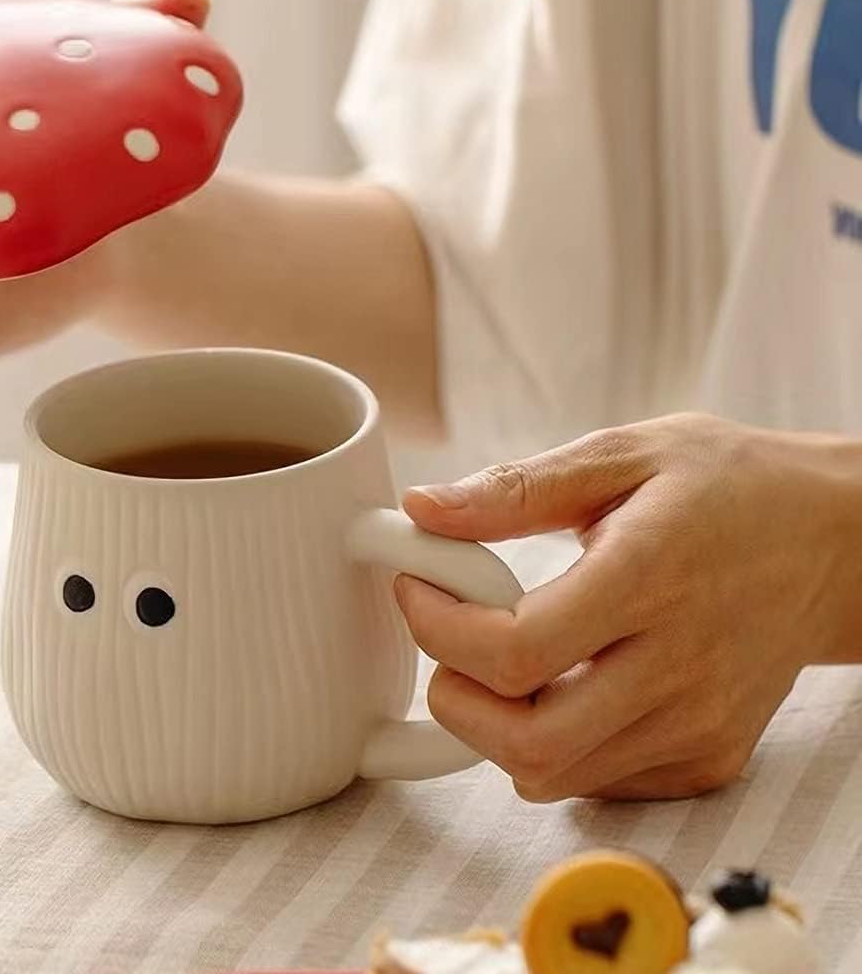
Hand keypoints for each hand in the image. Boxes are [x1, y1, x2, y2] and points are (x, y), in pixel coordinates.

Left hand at [398, 414, 861, 801]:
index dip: (440, 629)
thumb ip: (518, 488)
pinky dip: (554, 746)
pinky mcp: (711, 756)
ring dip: (496, 727)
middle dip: (455, 701)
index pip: (517, 650)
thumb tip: (423, 508)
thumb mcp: (624, 455)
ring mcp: (701, 723)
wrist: (833, 542)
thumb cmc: (728, 486)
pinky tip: (560, 685)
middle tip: (446, 645)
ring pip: (556, 774)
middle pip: (530, 742)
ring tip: (499, 659)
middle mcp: (680, 665)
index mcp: (650, 577)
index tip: (417, 588)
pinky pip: (599, 782)